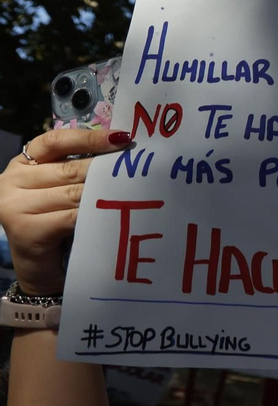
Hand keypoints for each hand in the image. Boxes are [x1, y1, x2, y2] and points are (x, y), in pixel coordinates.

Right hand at [0, 130, 129, 294]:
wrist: (39, 267)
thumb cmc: (55, 222)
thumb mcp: (60, 189)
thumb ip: (76, 168)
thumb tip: (120, 146)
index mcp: (22, 164)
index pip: (55, 141)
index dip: (89, 138)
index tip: (122, 138)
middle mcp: (12, 181)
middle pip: (68, 169)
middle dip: (104, 171)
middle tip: (136, 171)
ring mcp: (15, 206)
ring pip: (73, 194)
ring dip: (104, 194)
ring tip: (131, 192)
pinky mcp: (26, 230)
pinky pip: (72, 217)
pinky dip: (95, 216)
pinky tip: (112, 215)